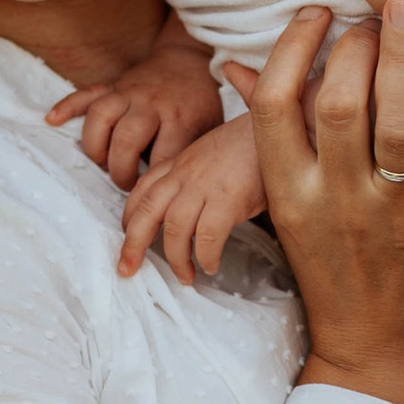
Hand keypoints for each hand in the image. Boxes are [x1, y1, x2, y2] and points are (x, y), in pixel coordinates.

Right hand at [46, 18, 225, 189]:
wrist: (188, 60)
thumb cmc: (200, 104)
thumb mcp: (209, 129)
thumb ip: (194, 156)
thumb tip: (180, 192)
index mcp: (180, 117)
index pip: (161, 157)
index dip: (154, 181)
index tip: (151, 193)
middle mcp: (151, 104)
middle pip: (126, 138)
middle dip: (120, 169)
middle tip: (124, 183)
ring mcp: (128, 92)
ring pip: (100, 115)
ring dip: (95, 145)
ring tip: (101, 162)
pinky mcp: (112, 85)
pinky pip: (85, 93)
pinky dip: (66, 106)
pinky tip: (52, 120)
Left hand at [117, 119, 270, 281]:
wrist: (276, 127)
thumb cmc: (251, 145)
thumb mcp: (211, 155)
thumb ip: (194, 179)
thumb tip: (189, 211)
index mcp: (179, 163)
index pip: (143, 191)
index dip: (129, 217)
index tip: (128, 235)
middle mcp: (185, 174)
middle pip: (146, 212)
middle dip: (133, 244)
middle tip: (128, 269)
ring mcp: (204, 185)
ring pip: (174, 229)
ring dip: (176, 259)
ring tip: (185, 276)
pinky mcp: (228, 198)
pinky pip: (208, 236)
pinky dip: (206, 255)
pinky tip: (211, 265)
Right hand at [232, 0, 403, 403]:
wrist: (378, 352)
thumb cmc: (331, 268)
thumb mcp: (289, 209)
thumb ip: (276, 140)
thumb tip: (235, 65)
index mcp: (292, 196)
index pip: (274, 104)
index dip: (292, 47)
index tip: (316, 14)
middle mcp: (339, 201)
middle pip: (339, 100)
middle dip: (358, 41)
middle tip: (381, 9)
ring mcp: (396, 212)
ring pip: (400, 120)